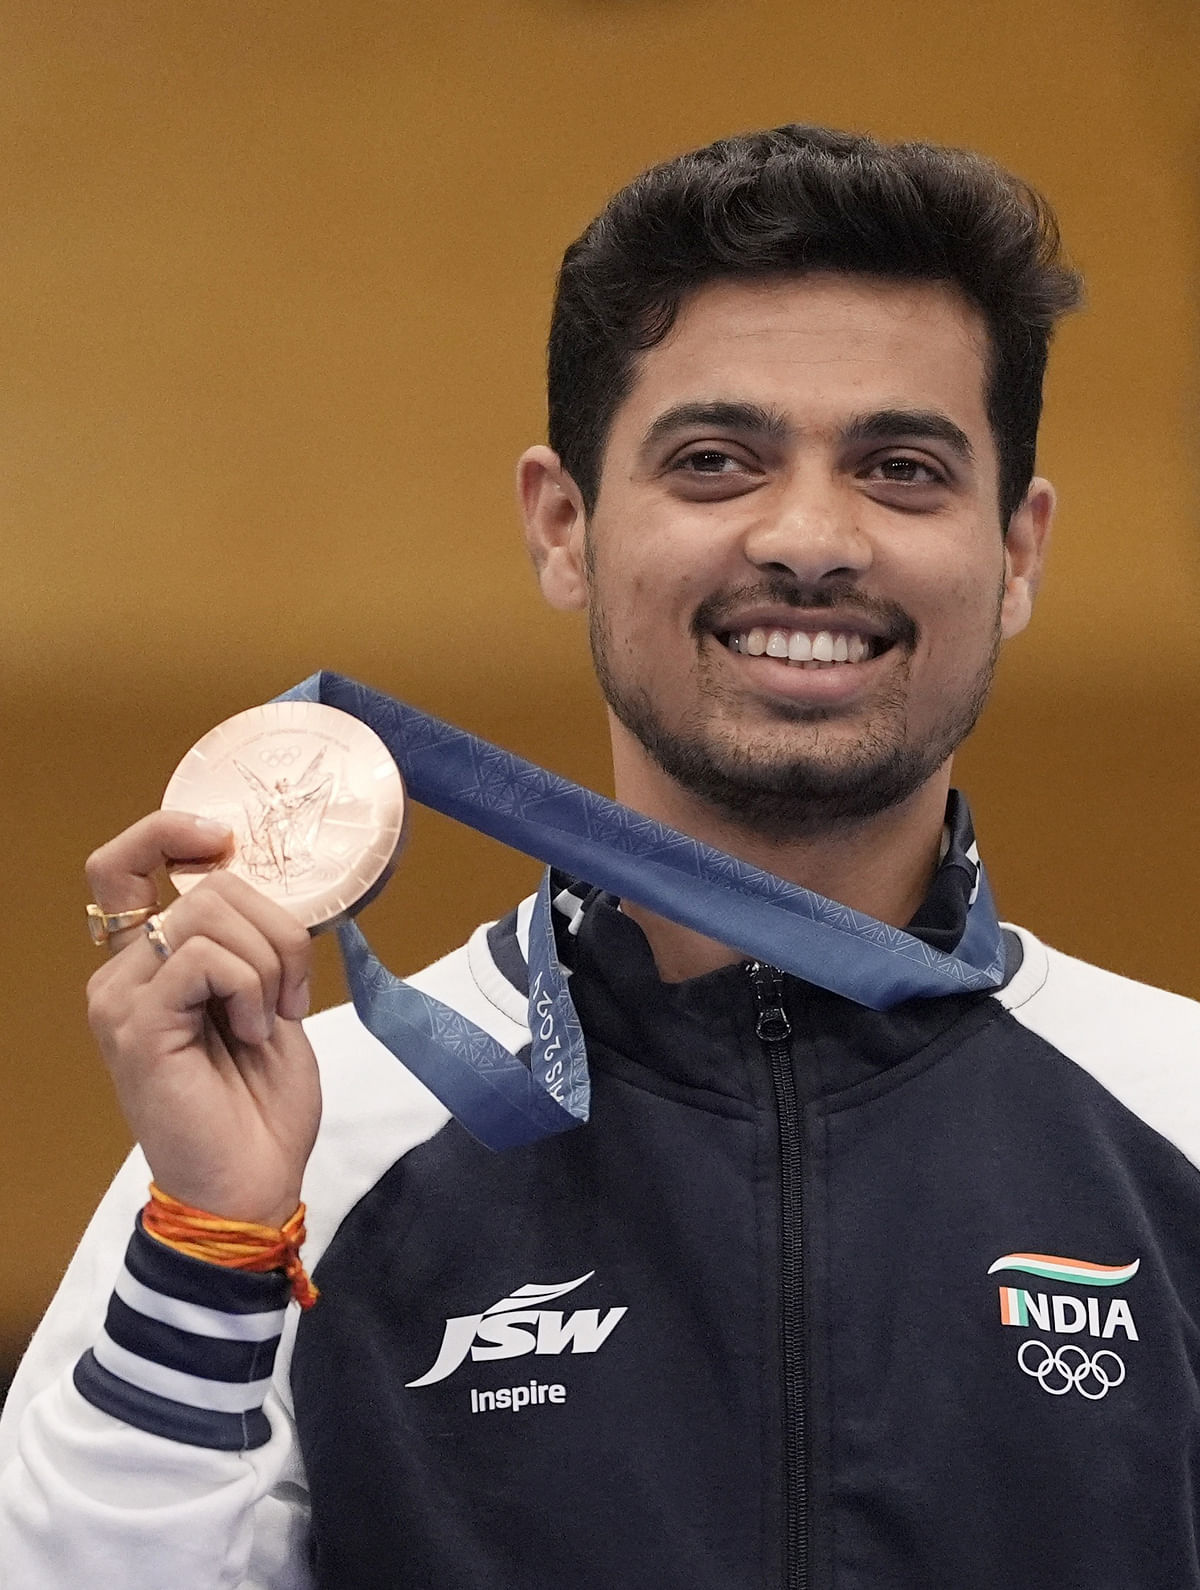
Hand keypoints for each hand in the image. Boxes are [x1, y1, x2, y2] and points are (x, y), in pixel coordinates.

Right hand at [85, 811, 320, 1226]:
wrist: (252, 1185)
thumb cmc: (260, 1105)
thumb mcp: (269, 1002)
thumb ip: (252, 944)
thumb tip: (264, 885)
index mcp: (149, 966)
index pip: (123, 864)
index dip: (170, 831)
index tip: (225, 843)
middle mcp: (121, 976)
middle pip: (206, 888)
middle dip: (279, 929)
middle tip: (291, 993)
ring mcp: (121, 1000)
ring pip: (209, 916)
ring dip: (271, 963)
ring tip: (269, 1022)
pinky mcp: (136, 1025)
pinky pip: (203, 958)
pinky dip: (250, 989)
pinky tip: (252, 1035)